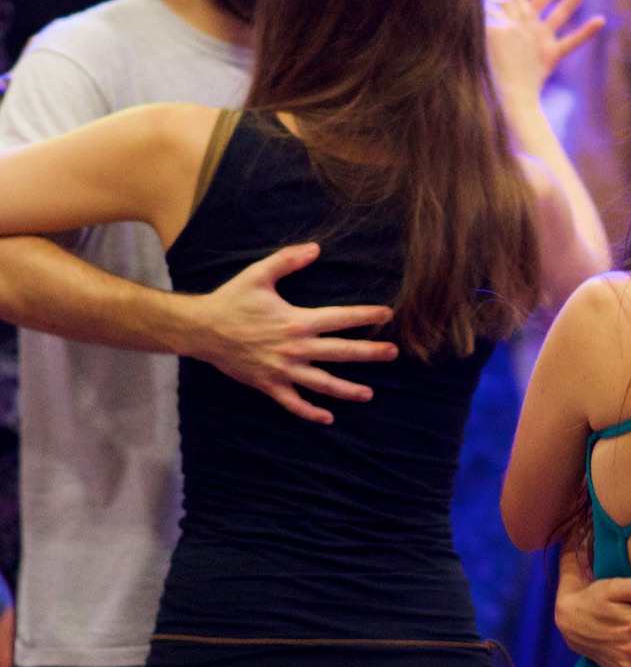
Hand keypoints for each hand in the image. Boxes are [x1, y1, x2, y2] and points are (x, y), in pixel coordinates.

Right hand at [179, 243, 396, 423]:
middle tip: (393, 353)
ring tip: (369, 394)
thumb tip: (316, 248)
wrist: (200, 330)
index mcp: (296, 321)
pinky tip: (328, 418)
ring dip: (347, 390)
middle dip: (370, 353)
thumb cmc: (231, 300)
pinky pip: (293, 403)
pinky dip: (310, 412)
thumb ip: (288, 261)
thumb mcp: (258, 275)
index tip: (387, 313)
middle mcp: (294, 348)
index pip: (340, 318)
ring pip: (322, 384)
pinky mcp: (268, 384)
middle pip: (341, 352)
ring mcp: (282, 370)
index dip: (365, 315)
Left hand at [485, 0, 604, 104]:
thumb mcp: (489, 34)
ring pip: (562, 12)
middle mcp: (526, 23)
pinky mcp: (549, 57)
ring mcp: (540, 40)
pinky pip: (570, 42)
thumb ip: (494, 14)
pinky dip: (585, 33)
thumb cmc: (493, 68)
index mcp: (510, 16)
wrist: (507, 100)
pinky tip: (600, 21)